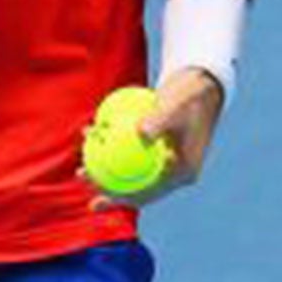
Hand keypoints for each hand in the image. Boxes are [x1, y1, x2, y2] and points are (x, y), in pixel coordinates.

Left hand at [89, 68, 224, 211]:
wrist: (200, 81)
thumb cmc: (190, 93)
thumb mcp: (177, 105)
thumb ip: (160, 120)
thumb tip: (141, 135)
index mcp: (182, 171)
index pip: (149, 193)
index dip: (122, 199)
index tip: (99, 197)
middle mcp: (172, 170)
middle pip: (135, 184)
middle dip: (106, 186)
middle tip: (83, 178)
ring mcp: (162, 159)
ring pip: (129, 168)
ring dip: (104, 166)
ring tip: (81, 164)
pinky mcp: (154, 146)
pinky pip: (128, 150)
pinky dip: (110, 143)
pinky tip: (90, 134)